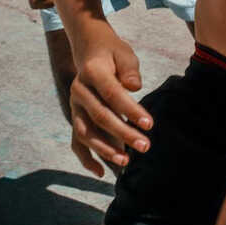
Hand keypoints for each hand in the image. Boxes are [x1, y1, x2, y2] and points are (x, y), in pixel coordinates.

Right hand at [69, 28, 153, 177]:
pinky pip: (77, 142)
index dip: (130, 109)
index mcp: (92, 72)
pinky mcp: (76, 118)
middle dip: (123, 133)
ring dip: (105, 149)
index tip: (149, 124)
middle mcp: (79, 91)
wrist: (91, 51)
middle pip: (100, 116)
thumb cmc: (113, 53)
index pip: (112, 94)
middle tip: (145, 146)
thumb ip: (129, 69)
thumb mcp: (124, 53)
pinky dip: (86, 158)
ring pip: (86, 132)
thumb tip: (134, 87)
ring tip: (126, 162)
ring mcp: (75, 107)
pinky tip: (101, 173)